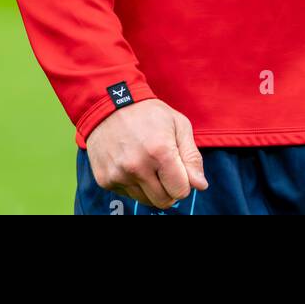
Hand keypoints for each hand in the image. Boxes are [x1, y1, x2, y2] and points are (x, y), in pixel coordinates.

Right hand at [85, 98, 208, 209]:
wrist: (108, 104)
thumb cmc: (148, 113)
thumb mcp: (178, 125)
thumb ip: (192, 157)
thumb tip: (200, 186)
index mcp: (160, 152)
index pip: (181, 191)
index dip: (183, 182)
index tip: (177, 168)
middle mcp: (137, 166)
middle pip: (163, 201)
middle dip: (168, 188)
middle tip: (162, 167)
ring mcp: (118, 174)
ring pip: (145, 201)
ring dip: (150, 187)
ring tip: (144, 162)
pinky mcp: (104, 179)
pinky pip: (127, 194)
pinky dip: (132, 184)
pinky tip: (129, 163)